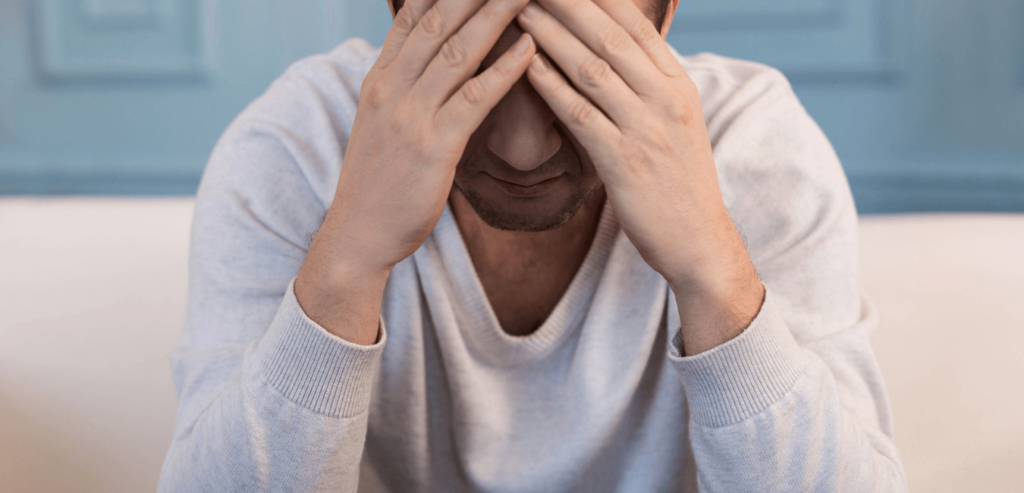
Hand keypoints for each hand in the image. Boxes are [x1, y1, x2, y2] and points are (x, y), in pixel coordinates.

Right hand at [296, 0, 536, 343]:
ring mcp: (410, 116)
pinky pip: (474, 99)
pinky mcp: (434, 148)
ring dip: (496, 13)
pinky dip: (504, 69)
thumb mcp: (383, 123)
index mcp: (380, 79)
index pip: (414, 16)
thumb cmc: (379, 182)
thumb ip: (405, 86)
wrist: (358, 235)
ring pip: (458, 51)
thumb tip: (432, 58)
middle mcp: (391, 88)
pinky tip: (530, 47)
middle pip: (438, 20)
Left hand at [516, 0, 763, 353]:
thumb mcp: (675, 124)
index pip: (636, 25)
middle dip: (569, 2)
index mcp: (679, 85)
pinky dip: (550, 85)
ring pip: (592, 68)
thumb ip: (649, 86)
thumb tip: (616, 53)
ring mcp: (647, 129)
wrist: (699, 241)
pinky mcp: (625, 162)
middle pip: (611, 36)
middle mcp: (667, 99)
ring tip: (518, 9)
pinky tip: (524, 65)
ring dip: (551, 34)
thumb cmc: (678, 183)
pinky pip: (580, 114)